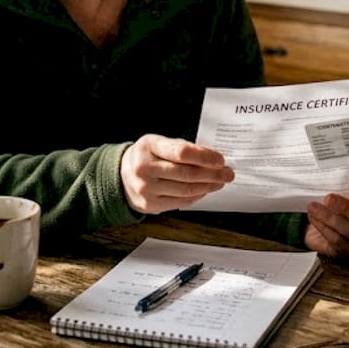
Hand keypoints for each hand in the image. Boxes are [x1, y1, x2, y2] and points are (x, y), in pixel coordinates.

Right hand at [120, 135, 234, 213]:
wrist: (120, 176)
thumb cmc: (146, 156)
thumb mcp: (157, 143)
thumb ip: (181, 148)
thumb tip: (212, 158)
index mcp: (149, 146)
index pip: (182, 152)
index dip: (205, 157)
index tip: (220, 160)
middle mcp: (145, 168)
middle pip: (187, 174)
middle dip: (213, 174)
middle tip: (228, 173)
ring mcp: (147, 189)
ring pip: (187, 190)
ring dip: (208, 186)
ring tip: (220, 182)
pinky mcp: (151, 205)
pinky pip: (181, 202)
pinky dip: (197, 196)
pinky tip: (205, 190)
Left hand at [304, 186, 348, 258]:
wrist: (319, 229)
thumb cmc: (333, 208)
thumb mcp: (339, 194)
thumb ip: (340, 186)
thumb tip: (328, 172)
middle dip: (345, 207)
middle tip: (328, 198)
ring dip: (329, 217)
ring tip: (314, 207)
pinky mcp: (348, 251)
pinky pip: (338, 241)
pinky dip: (324, 228)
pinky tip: (314, 218)